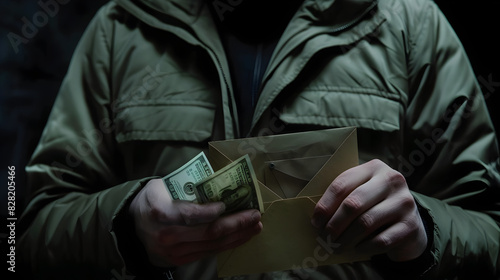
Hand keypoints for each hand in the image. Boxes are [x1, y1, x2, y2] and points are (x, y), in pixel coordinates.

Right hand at [129, 179, 262, 266]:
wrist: (133, 226)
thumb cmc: (153, 199)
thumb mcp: (161, 185)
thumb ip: (186, 185)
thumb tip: (221, 180)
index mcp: (160, 212)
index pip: (191, 215)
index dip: (211, 211)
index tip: (227, 205)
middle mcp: (167, 235)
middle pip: (208, 232)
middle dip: (236, 223)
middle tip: (255, 214)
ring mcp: (174, 252)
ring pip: (213, 245)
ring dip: (238, 236)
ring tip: (254, 226)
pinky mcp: (180, 260)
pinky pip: (209, 252)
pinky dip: (227, 244)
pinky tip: (241, 236)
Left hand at [311, 159, 427, 260]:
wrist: (408, 223)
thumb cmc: (374, 206)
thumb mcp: (361, 193)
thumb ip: (343, 197)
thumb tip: (317, 218)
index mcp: (374, 168)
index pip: (342, 184)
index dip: (325, 205)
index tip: (315, 222)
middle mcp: (391, 180)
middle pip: (353, 203)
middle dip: (334, 224)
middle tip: (324, 238)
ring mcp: (404, 202)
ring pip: (366, 222)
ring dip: (345, 238)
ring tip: (335, 247)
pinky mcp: (411, 224)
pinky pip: (382, 240)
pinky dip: (365, 247)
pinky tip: (357, 248)